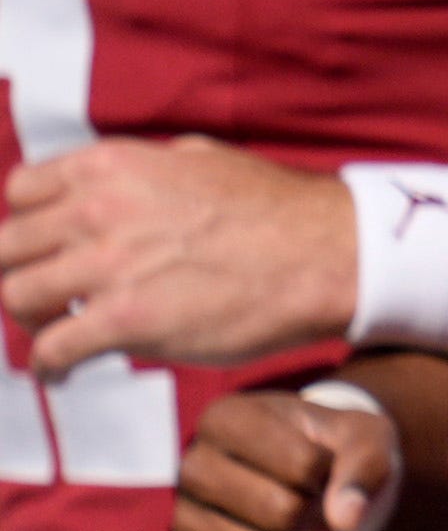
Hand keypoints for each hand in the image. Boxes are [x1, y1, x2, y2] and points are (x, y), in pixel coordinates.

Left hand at [0, 139, 355, 372]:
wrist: (331, 254)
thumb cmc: (278, 210)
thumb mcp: (200, 158)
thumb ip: (143, 171)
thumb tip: (114, 186)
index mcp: (113, 166)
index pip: (22, 191)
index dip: (31, 223)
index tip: (49, 247)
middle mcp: (98, 210)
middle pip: (8, 247)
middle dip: (24, 272)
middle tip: (48, 296)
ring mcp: (109, 266)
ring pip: (18, 296)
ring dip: (32, 320)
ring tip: (57, 333)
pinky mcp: (126, 321)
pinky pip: (50, 349)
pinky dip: (47, 365)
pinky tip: (62, 372)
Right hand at [173, 387, 401, 530]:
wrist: (300, 481)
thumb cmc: (329, 449)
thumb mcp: (363, 437)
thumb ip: (364, 464)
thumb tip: (346, 519)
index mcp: (226, 419)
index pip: (304, 464)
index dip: (330, 472)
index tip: (318, 462)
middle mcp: (192, 468)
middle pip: (282, 513)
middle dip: (314, 512)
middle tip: (306, 500)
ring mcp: (183, 523)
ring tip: (291, 527)